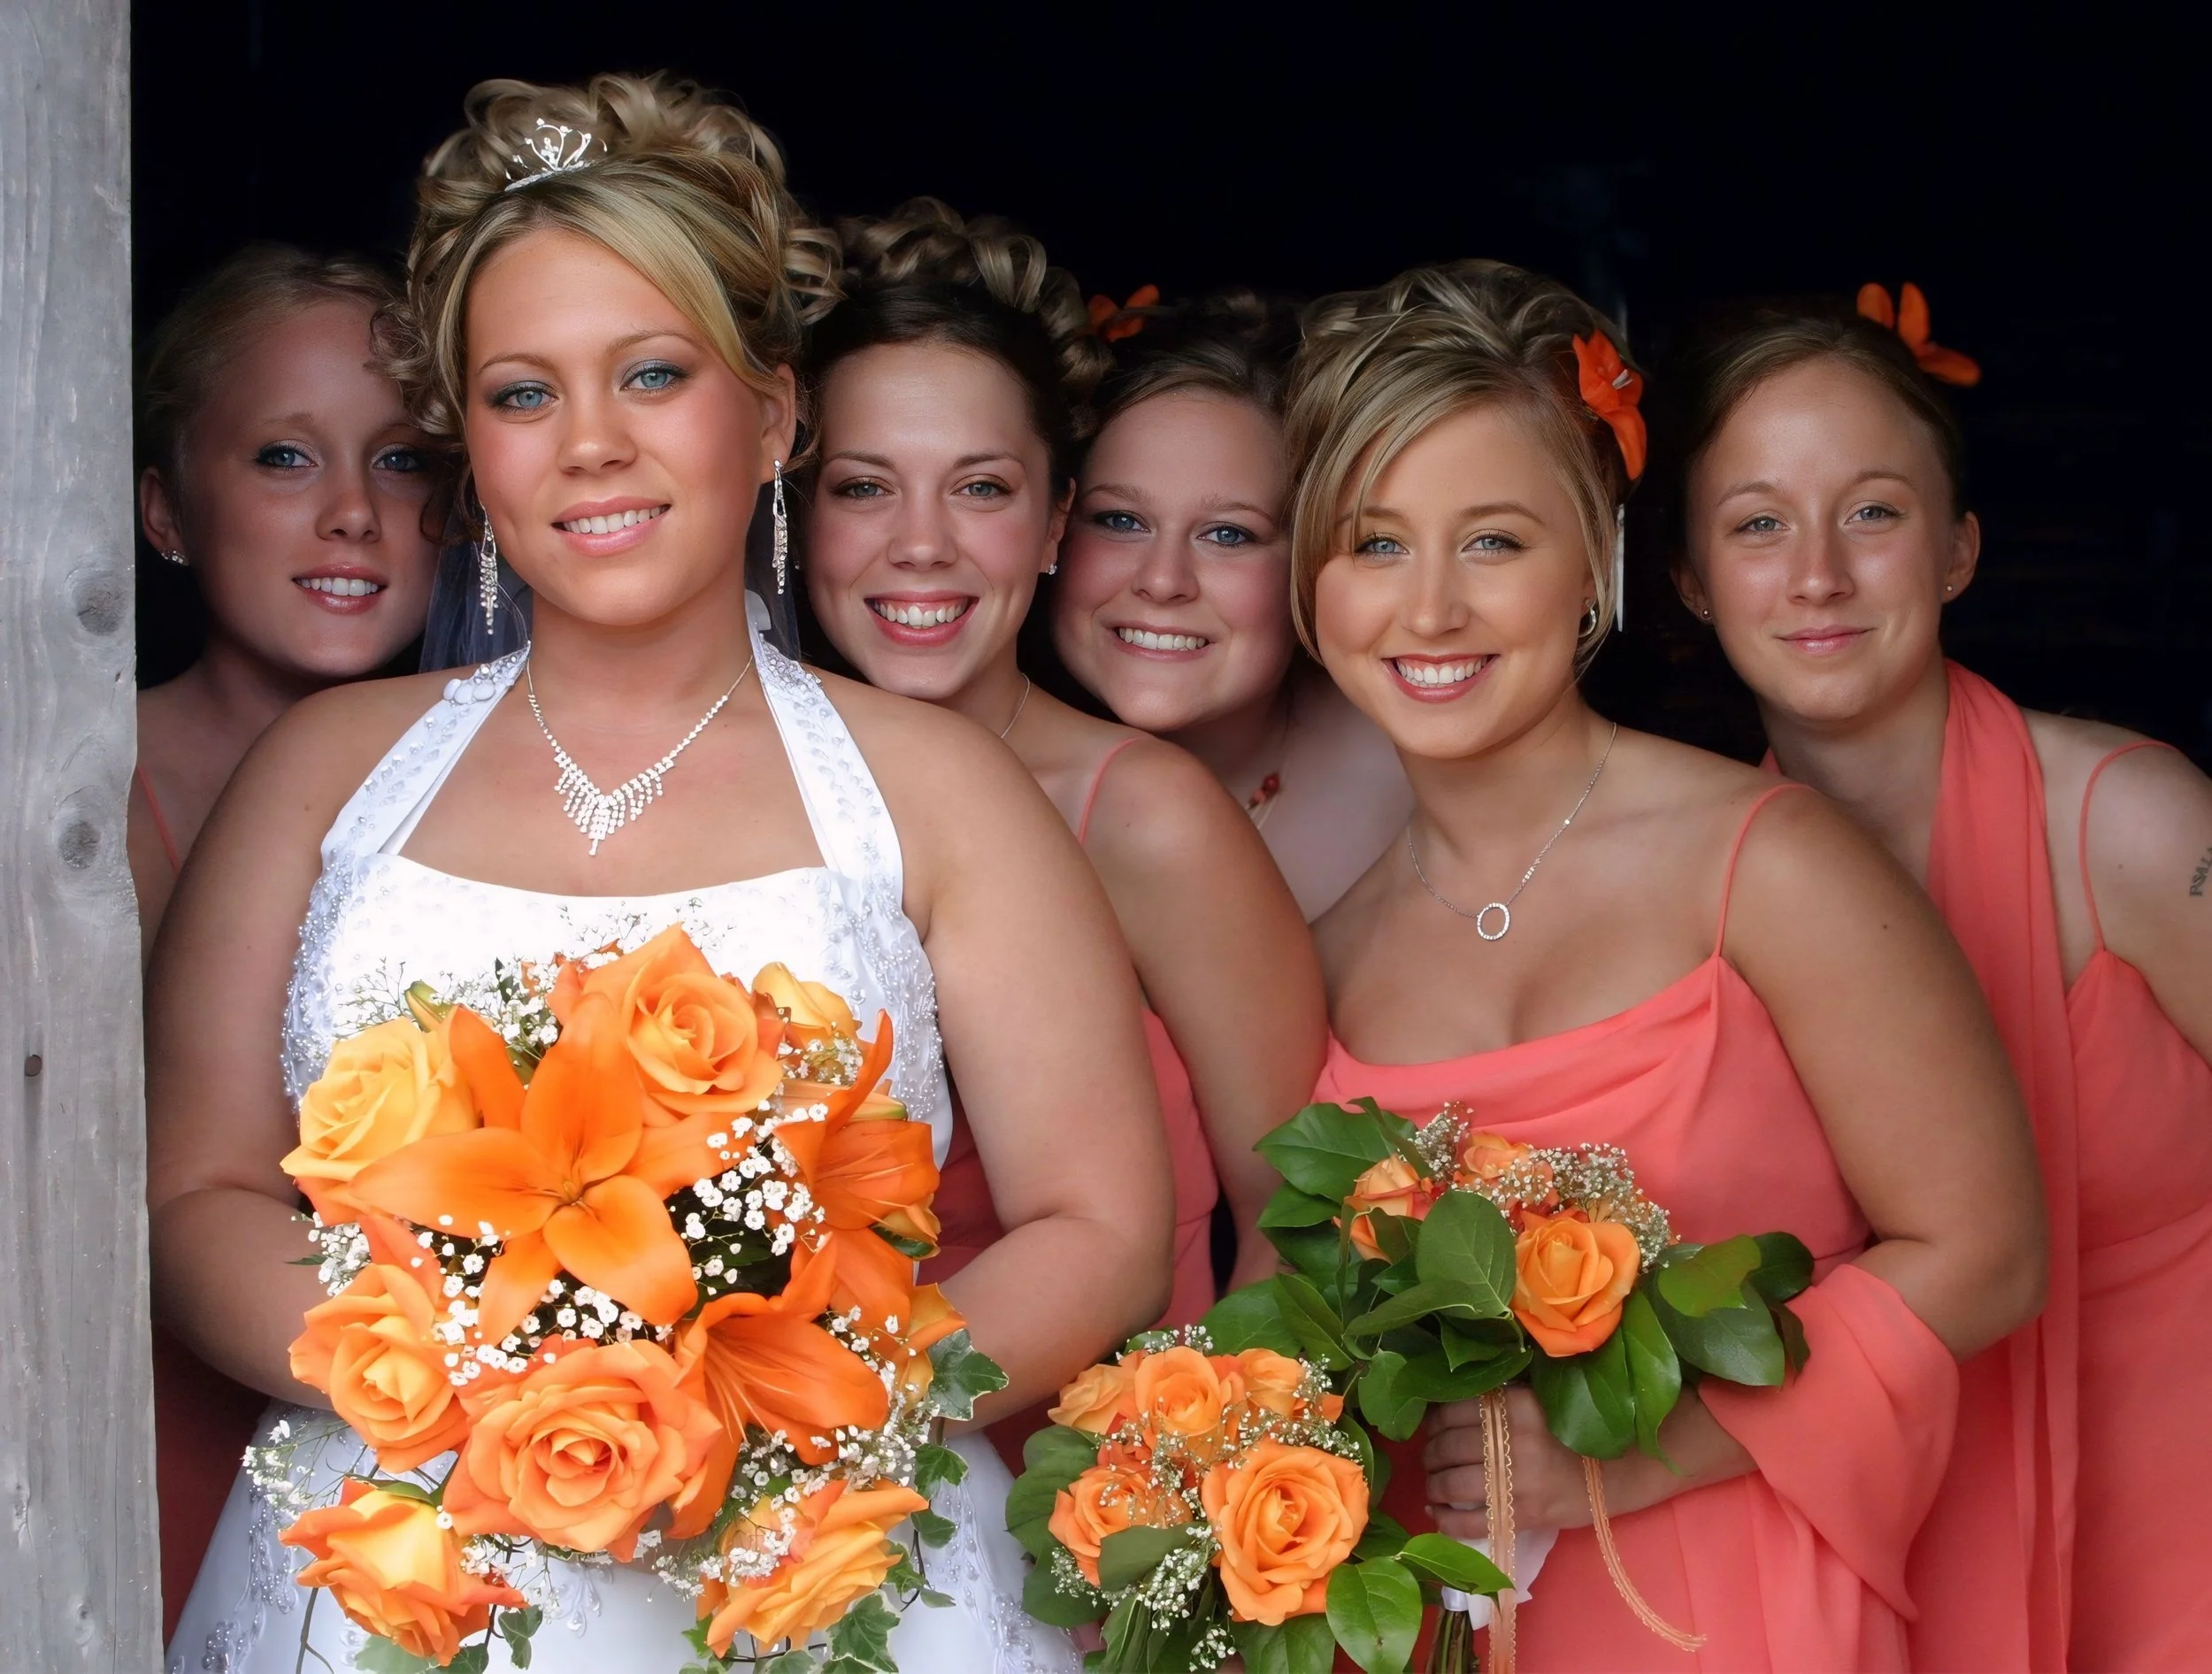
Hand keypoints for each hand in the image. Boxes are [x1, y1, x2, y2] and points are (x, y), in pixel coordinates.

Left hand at [1421, 1385, 1755, 1541]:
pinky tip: (1436, 1513)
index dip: (1435, 1419)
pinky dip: (1444, 1519)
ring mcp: (1516, 1480)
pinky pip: (1468, 1522)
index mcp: (1515, 1405)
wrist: (1621, 1469)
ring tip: (1433, 1483)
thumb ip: (1499, 1399)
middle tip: (1430, 1455)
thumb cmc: (1576, 1431)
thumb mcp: (1538, 1400)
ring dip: (1433, 1483)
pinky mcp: (1522, 1514)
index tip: (1433, 1425)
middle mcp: (1511, 1440)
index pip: (1452, 1409)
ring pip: (1450, 1482)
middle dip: (1430, 1452)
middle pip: (1446, 1445)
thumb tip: (1448, 1402)